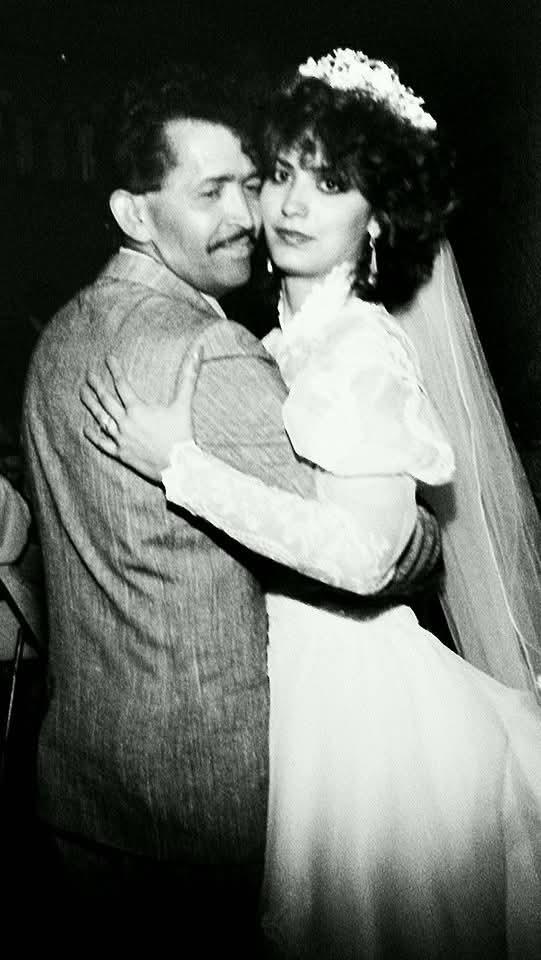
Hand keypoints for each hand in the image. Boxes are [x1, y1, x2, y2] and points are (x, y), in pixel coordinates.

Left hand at [80, 347, 203, 480]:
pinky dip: (94, 435)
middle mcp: (125, 422)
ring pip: (101, 418)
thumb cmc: (182, 435)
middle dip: (97, 385)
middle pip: (106, 400)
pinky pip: (102, 443)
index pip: (122, 384)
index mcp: (138, 409)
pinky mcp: (121, 453)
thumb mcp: (184, 404)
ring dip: (91, 405)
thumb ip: (189, 377)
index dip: (115, 370)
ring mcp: (121, 438)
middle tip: (89, 375)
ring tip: (83, 393)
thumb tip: (198, 351)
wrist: (179, 466)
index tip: (108, 358)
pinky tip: (86, 428)